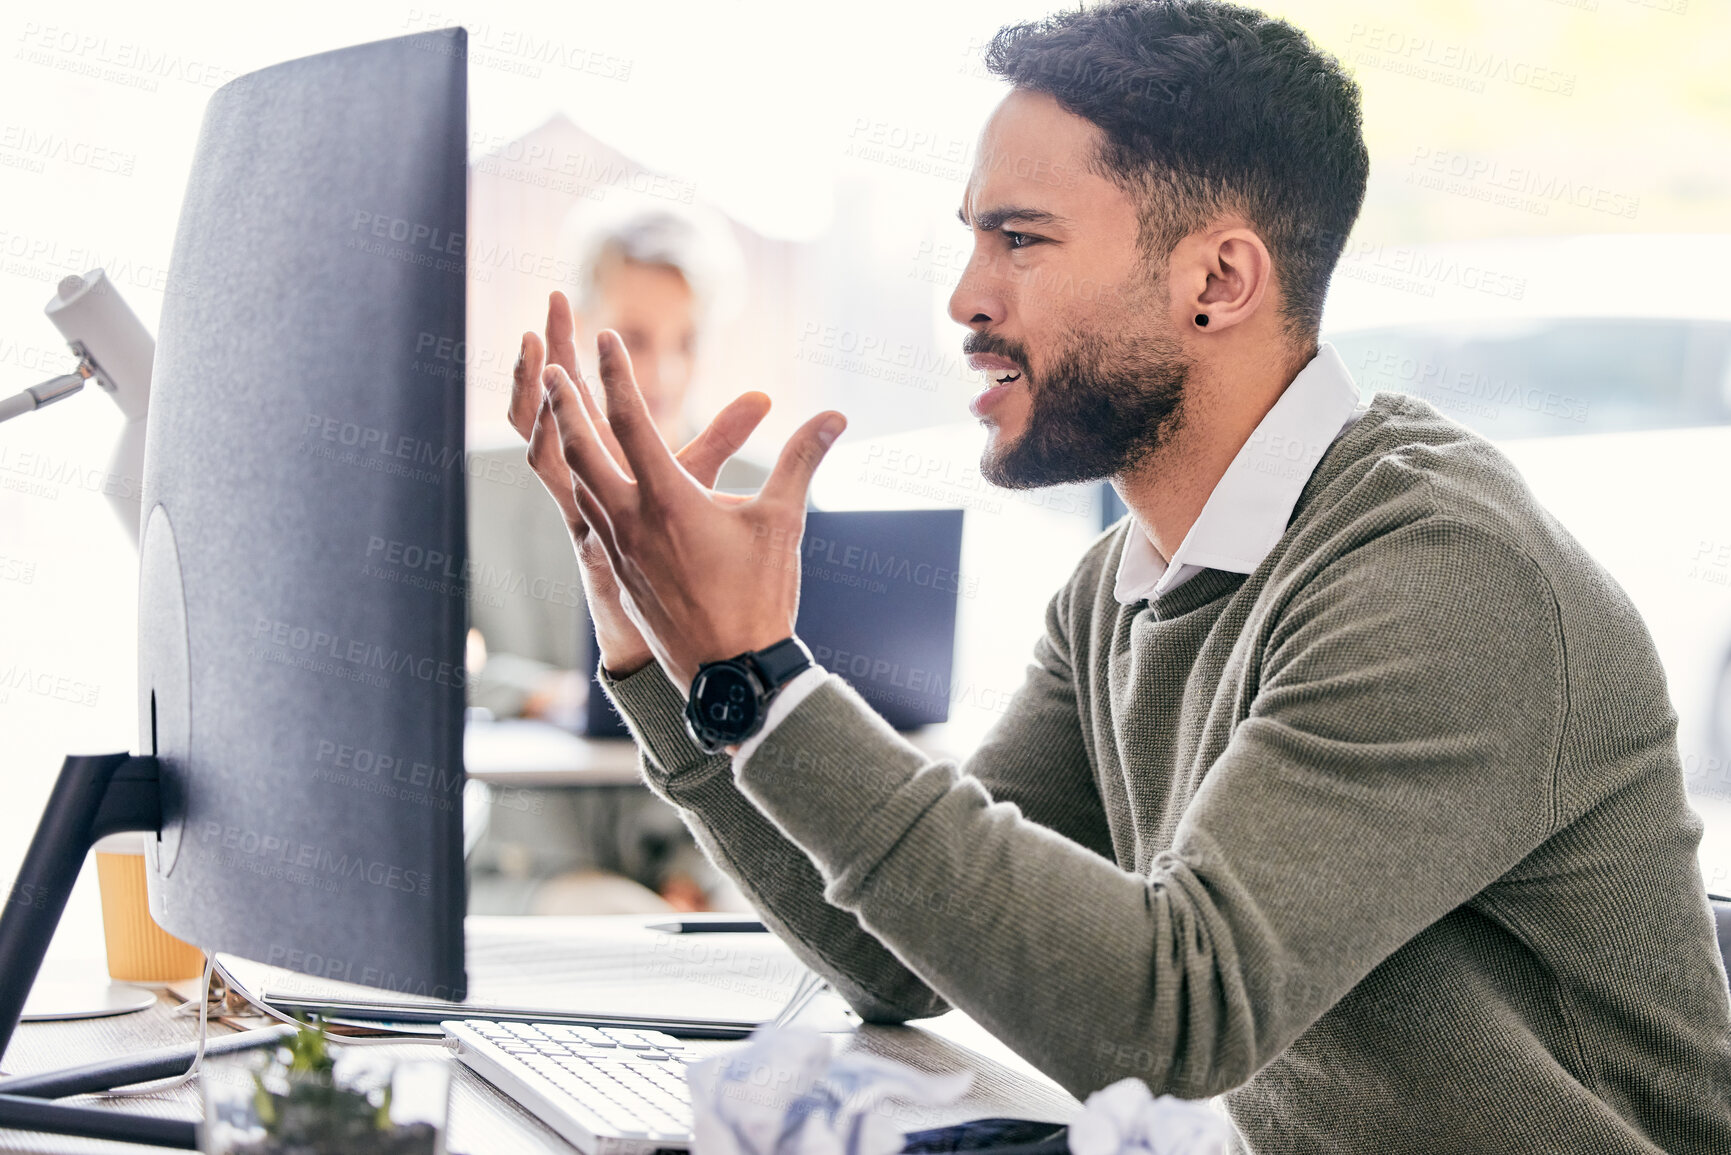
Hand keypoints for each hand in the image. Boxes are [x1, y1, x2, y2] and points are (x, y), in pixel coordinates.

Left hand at [508, 291, 772, 676]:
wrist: (730, 671)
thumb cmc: (759, 596)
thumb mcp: (783, 522)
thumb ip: (801, 460)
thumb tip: (834, 415)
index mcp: (669, 499)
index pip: (632, 420)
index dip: (616, 373)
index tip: (604, 337)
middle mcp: (631, 520)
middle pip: (582, 448)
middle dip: (564, 403)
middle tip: (551, 364)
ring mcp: (618, 548)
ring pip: (578, 483)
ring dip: (567, 441)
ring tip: (559, 412)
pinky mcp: (617, 571)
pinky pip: (589, 516)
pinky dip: (580, 483)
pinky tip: (585, 477)